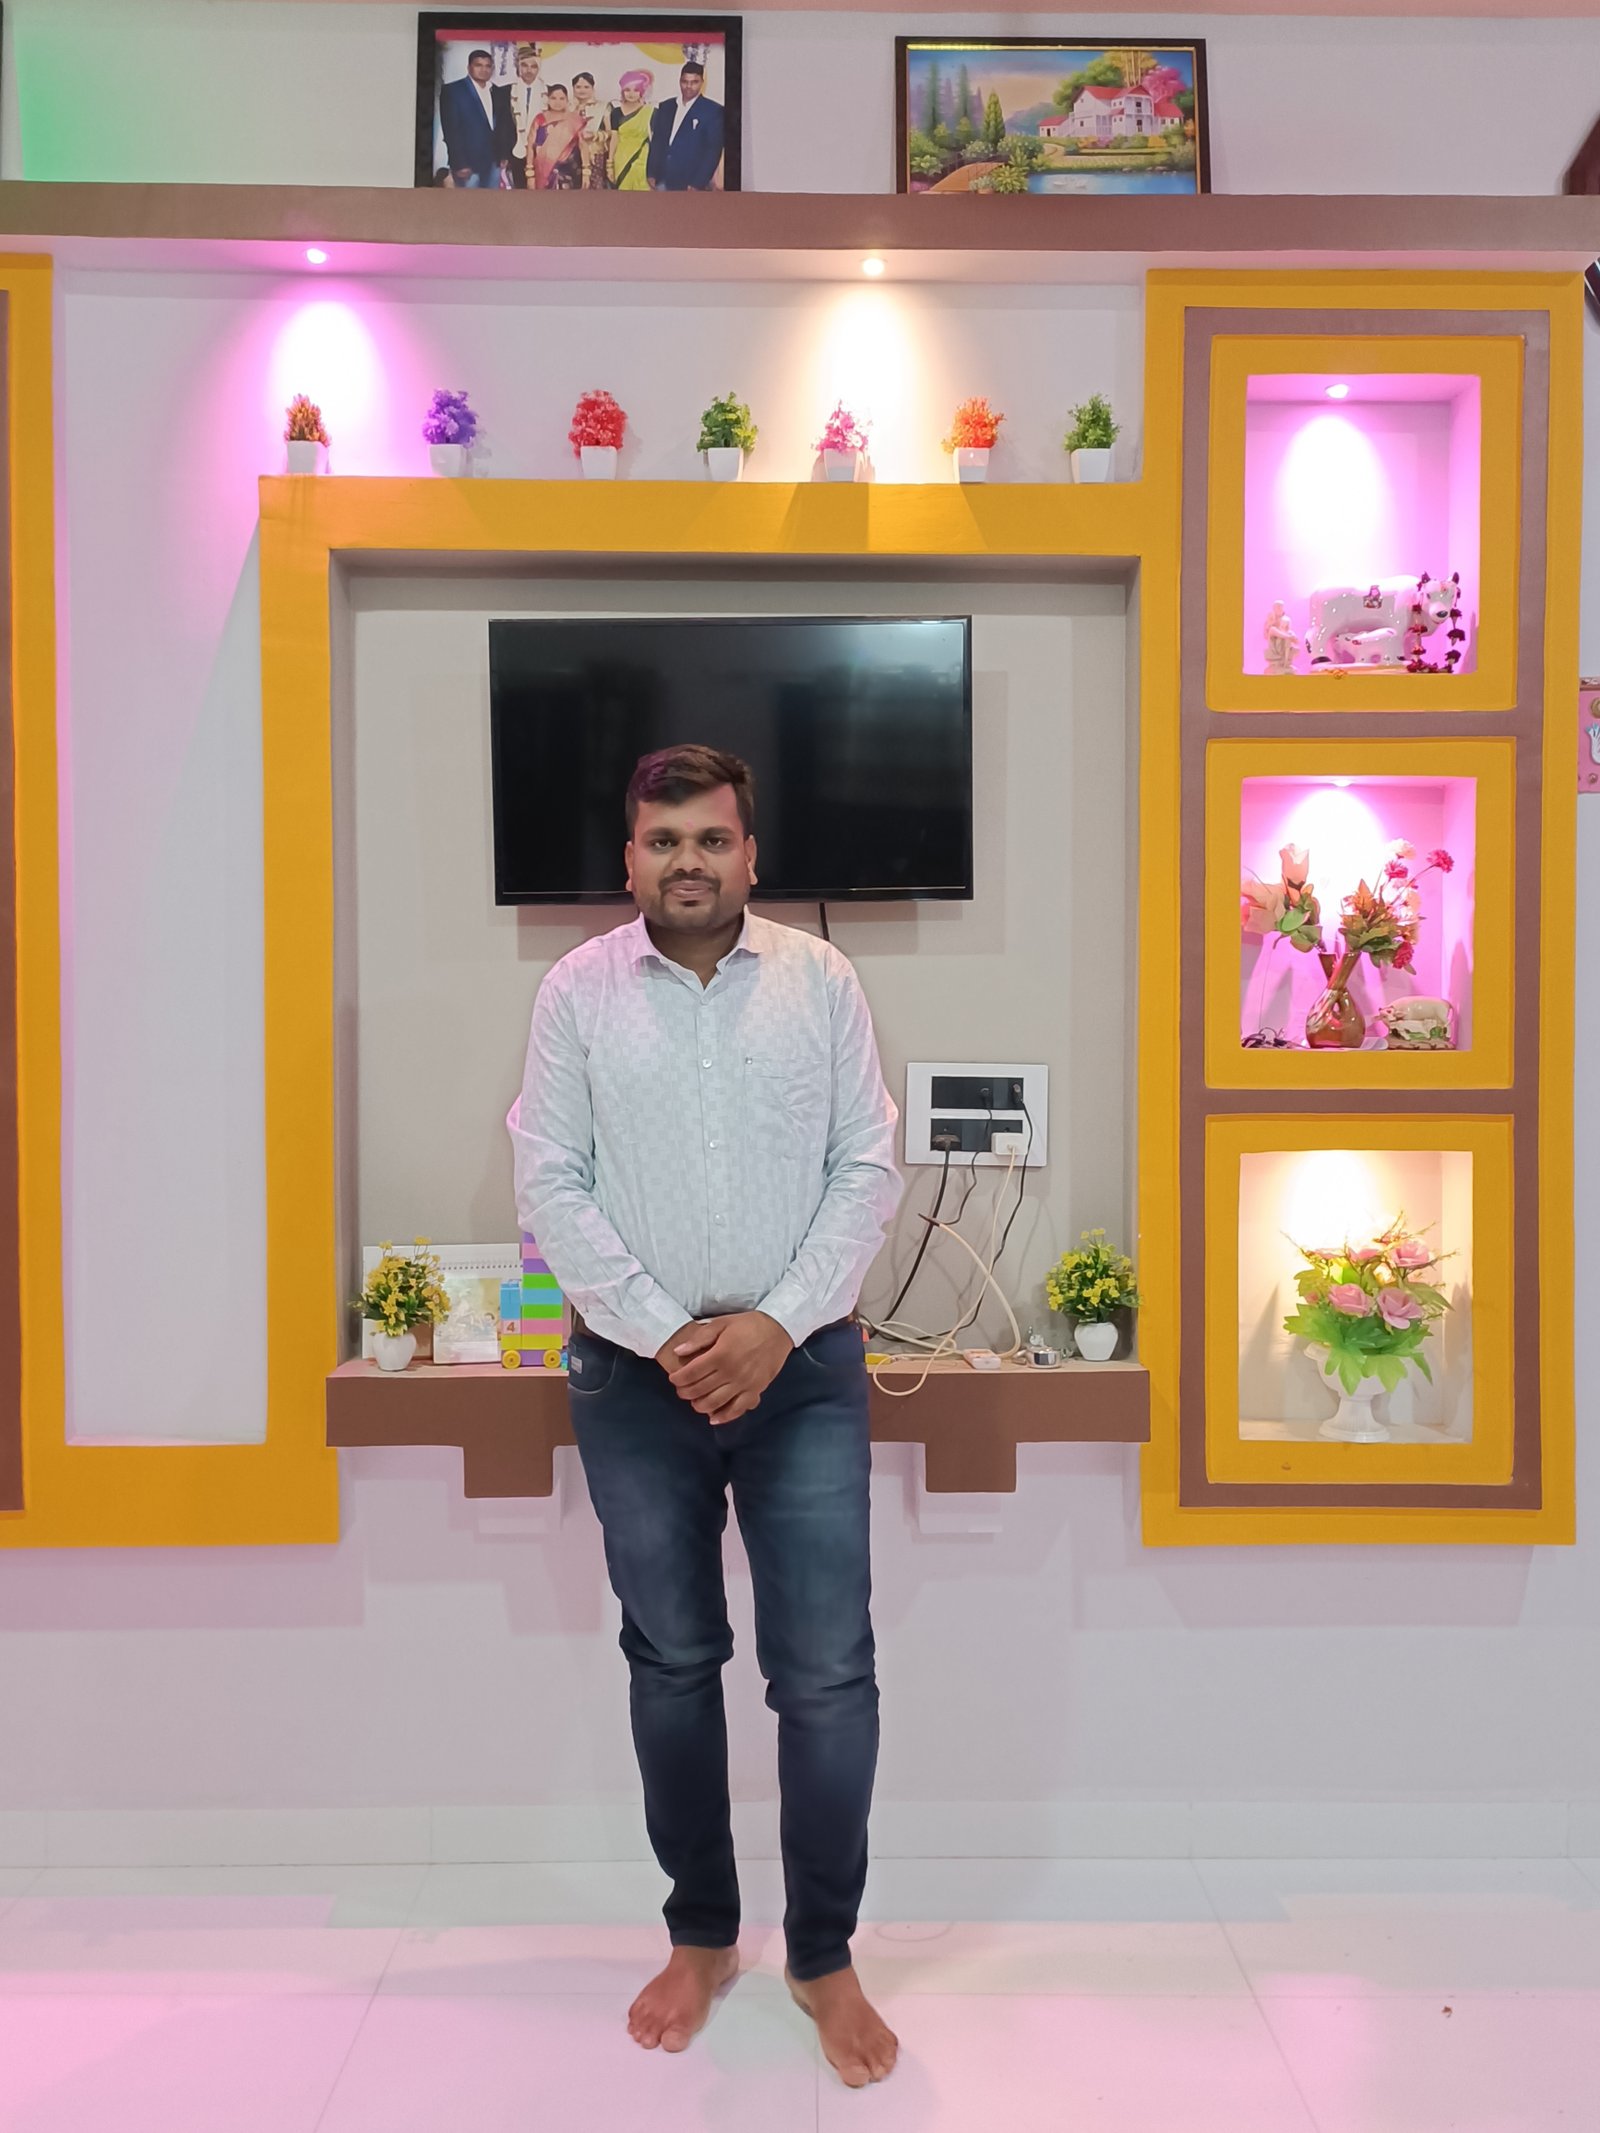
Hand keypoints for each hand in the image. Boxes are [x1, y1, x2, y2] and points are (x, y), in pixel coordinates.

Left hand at [661, 1312, 793, 1424]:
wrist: (778, 1330)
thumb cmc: (748, 1324)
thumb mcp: (721, 1323)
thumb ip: (700, 1338)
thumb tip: (679, 1351)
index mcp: (720, 1354)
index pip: (692, 1373)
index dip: (679, 1379)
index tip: (674, 1378)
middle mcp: (731, 1372)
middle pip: (700, 1390)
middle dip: (685, 1392)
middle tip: (681, 1390)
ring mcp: (744, 1384)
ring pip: (715, 1403)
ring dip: (700, 1405)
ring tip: (695, 1401)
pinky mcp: (755, 1391)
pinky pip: (737, 1409)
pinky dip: (724, 1416)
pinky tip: (713, 1418)